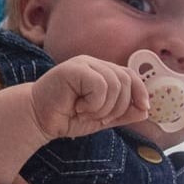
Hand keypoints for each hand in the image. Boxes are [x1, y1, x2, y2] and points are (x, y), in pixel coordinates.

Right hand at [28, 54, 149, 139]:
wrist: (38, 119)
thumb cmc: (67, 117)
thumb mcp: (101, 118)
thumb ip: (122, 114)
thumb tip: (145, 111)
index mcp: (101, 71)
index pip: (130, 75)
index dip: (140, 92)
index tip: (144, 108)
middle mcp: (93, 63)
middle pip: (126, 80)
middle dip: (118, 106)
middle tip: (97, 116)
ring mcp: (83, 63)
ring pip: (114, 84)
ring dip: (103, 108)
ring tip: (84, 112)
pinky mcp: (73, 68)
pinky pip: (99, 85)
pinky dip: (93, 103)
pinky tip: (78, 107)